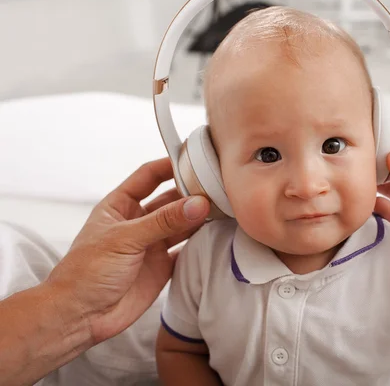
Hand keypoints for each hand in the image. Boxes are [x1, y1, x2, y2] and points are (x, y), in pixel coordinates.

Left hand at [46, 158, 208, 342]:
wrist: (81, 317)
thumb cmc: (86, 273)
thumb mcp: (125, 239)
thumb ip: (163, 221)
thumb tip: (197, 204)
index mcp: (120, 207)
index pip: (148, 176)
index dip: (169, 165)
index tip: (194, 158)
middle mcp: (138, 223)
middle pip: (170, 199)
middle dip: (191, 193)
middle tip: (217, 188)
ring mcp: (151, 245)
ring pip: (182, 224)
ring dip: (199, 218)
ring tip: (223, 209)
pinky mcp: (162, 267)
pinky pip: (187, 250)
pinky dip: (201, 244)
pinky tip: (216, 236)